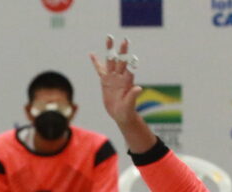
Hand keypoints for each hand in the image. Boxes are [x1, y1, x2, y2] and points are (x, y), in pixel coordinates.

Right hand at [90, 35, 155, 154]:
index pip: (128, 67)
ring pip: (110, 61)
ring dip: (110, 50)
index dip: (129, 59)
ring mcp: (113, 77)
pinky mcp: (105, 81)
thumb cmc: (127, 110)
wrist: (121, 114)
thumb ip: (133, 95)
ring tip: (109, 38)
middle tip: (124, 40)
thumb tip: (139, 88)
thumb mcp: (129, 104)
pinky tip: (92, 54)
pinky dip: (96, 62)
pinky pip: (100, 69)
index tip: (130, 52)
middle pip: (120, 61)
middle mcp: (120, 76)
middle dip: (121, 50)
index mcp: (127, 81)